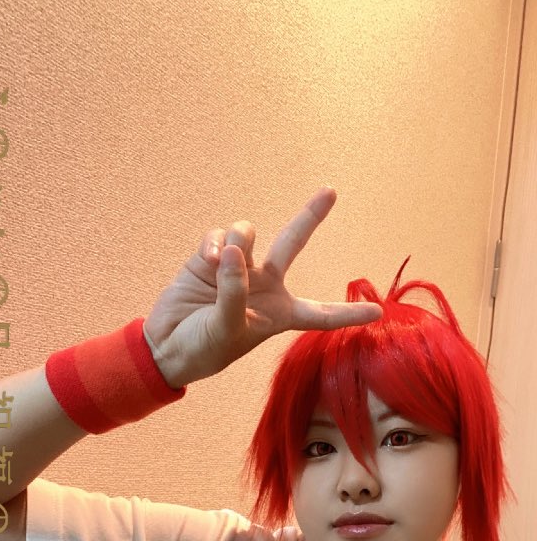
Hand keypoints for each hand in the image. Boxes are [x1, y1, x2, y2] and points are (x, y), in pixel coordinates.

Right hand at [142, 186, 381, 387]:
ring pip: (249, 233)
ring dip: (238, 240)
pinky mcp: (211, 258)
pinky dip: (215, 243)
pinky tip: (207, 259)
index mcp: (279, 314)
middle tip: (331, 191)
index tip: (377, 314)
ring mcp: (237, 268)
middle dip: (310, 216)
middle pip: (292, 244)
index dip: (347, 314)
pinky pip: (221, 236)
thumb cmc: (202, 349)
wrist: (164, 346)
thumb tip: (235, 250)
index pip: (320, 314)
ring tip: (221, 260)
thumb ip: (235, 291)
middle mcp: (263, 286)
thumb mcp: (226, 330)